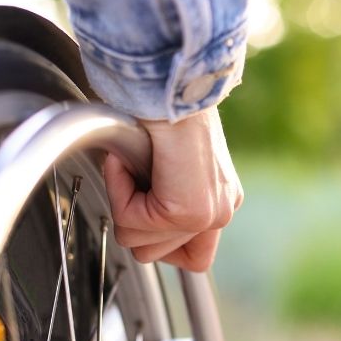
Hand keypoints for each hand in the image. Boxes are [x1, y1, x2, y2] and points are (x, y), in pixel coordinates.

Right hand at [103, 107, 243, 271]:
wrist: (167, 83)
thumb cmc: (160, 108)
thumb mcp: (167, 161)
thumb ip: (161, 196)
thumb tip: (131, 222)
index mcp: (220, 199)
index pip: (193, 258)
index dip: (155, 237)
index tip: (143, 201)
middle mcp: (222, 210)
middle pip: (157, 255)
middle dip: (133, 220)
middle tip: (135, 177)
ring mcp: (209, 214)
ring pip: (140, 246)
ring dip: (124, 203)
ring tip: (133, 166)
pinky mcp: (187, 211)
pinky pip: (131, 224)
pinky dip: (119, 191)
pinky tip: (128, 161)